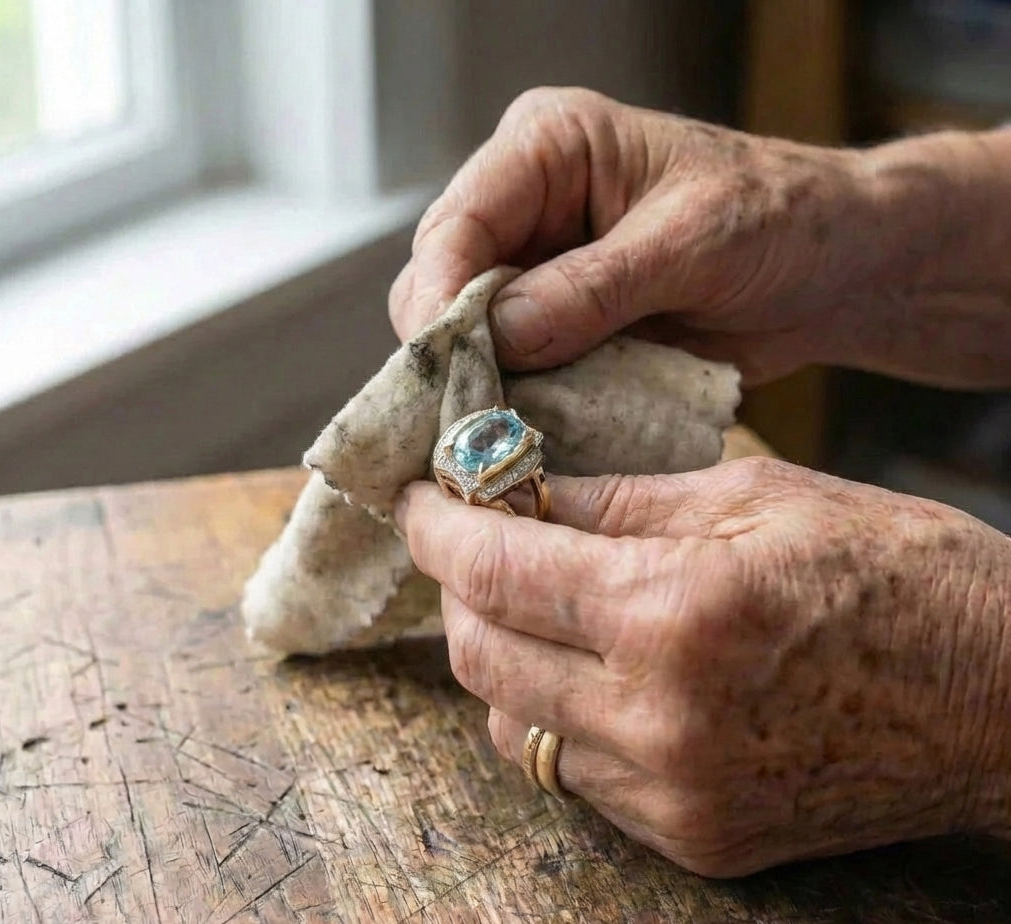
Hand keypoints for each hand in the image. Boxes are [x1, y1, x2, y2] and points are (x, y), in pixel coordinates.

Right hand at [390, 88, 1010, 387]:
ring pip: (468, 336)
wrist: (827, 271)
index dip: (439, 295)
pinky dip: (519, 405)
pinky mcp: (558, 328)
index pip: (458, 222)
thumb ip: (594, 288)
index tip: (443, 364)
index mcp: (548, 149)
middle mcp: (528, 208)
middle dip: (452, 351)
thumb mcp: (691, 243)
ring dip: (484, 385)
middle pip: (443, 283)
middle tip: (468, 416)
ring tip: (500, 431)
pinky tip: (530, 431)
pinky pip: (514, 372)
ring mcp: (538, 274)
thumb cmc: (777, 220)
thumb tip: (500, 336)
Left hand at [395, 459, 1010, 875]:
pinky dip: (553, 715)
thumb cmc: (899, 574)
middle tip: (469, 542)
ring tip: (527, 604)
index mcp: (675, 611)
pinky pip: (573, 775)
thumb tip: (524, 491)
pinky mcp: (694, 838)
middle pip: (481, 656)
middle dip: (456, 590)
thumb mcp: (757, 497)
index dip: (439, 528)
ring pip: (514, 725)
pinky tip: (583, 670)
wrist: (1004, 701)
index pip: (498, 569)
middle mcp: (658, 717)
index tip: (419, 499)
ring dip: (498, 657)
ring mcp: (672, 793)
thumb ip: (621, 501)